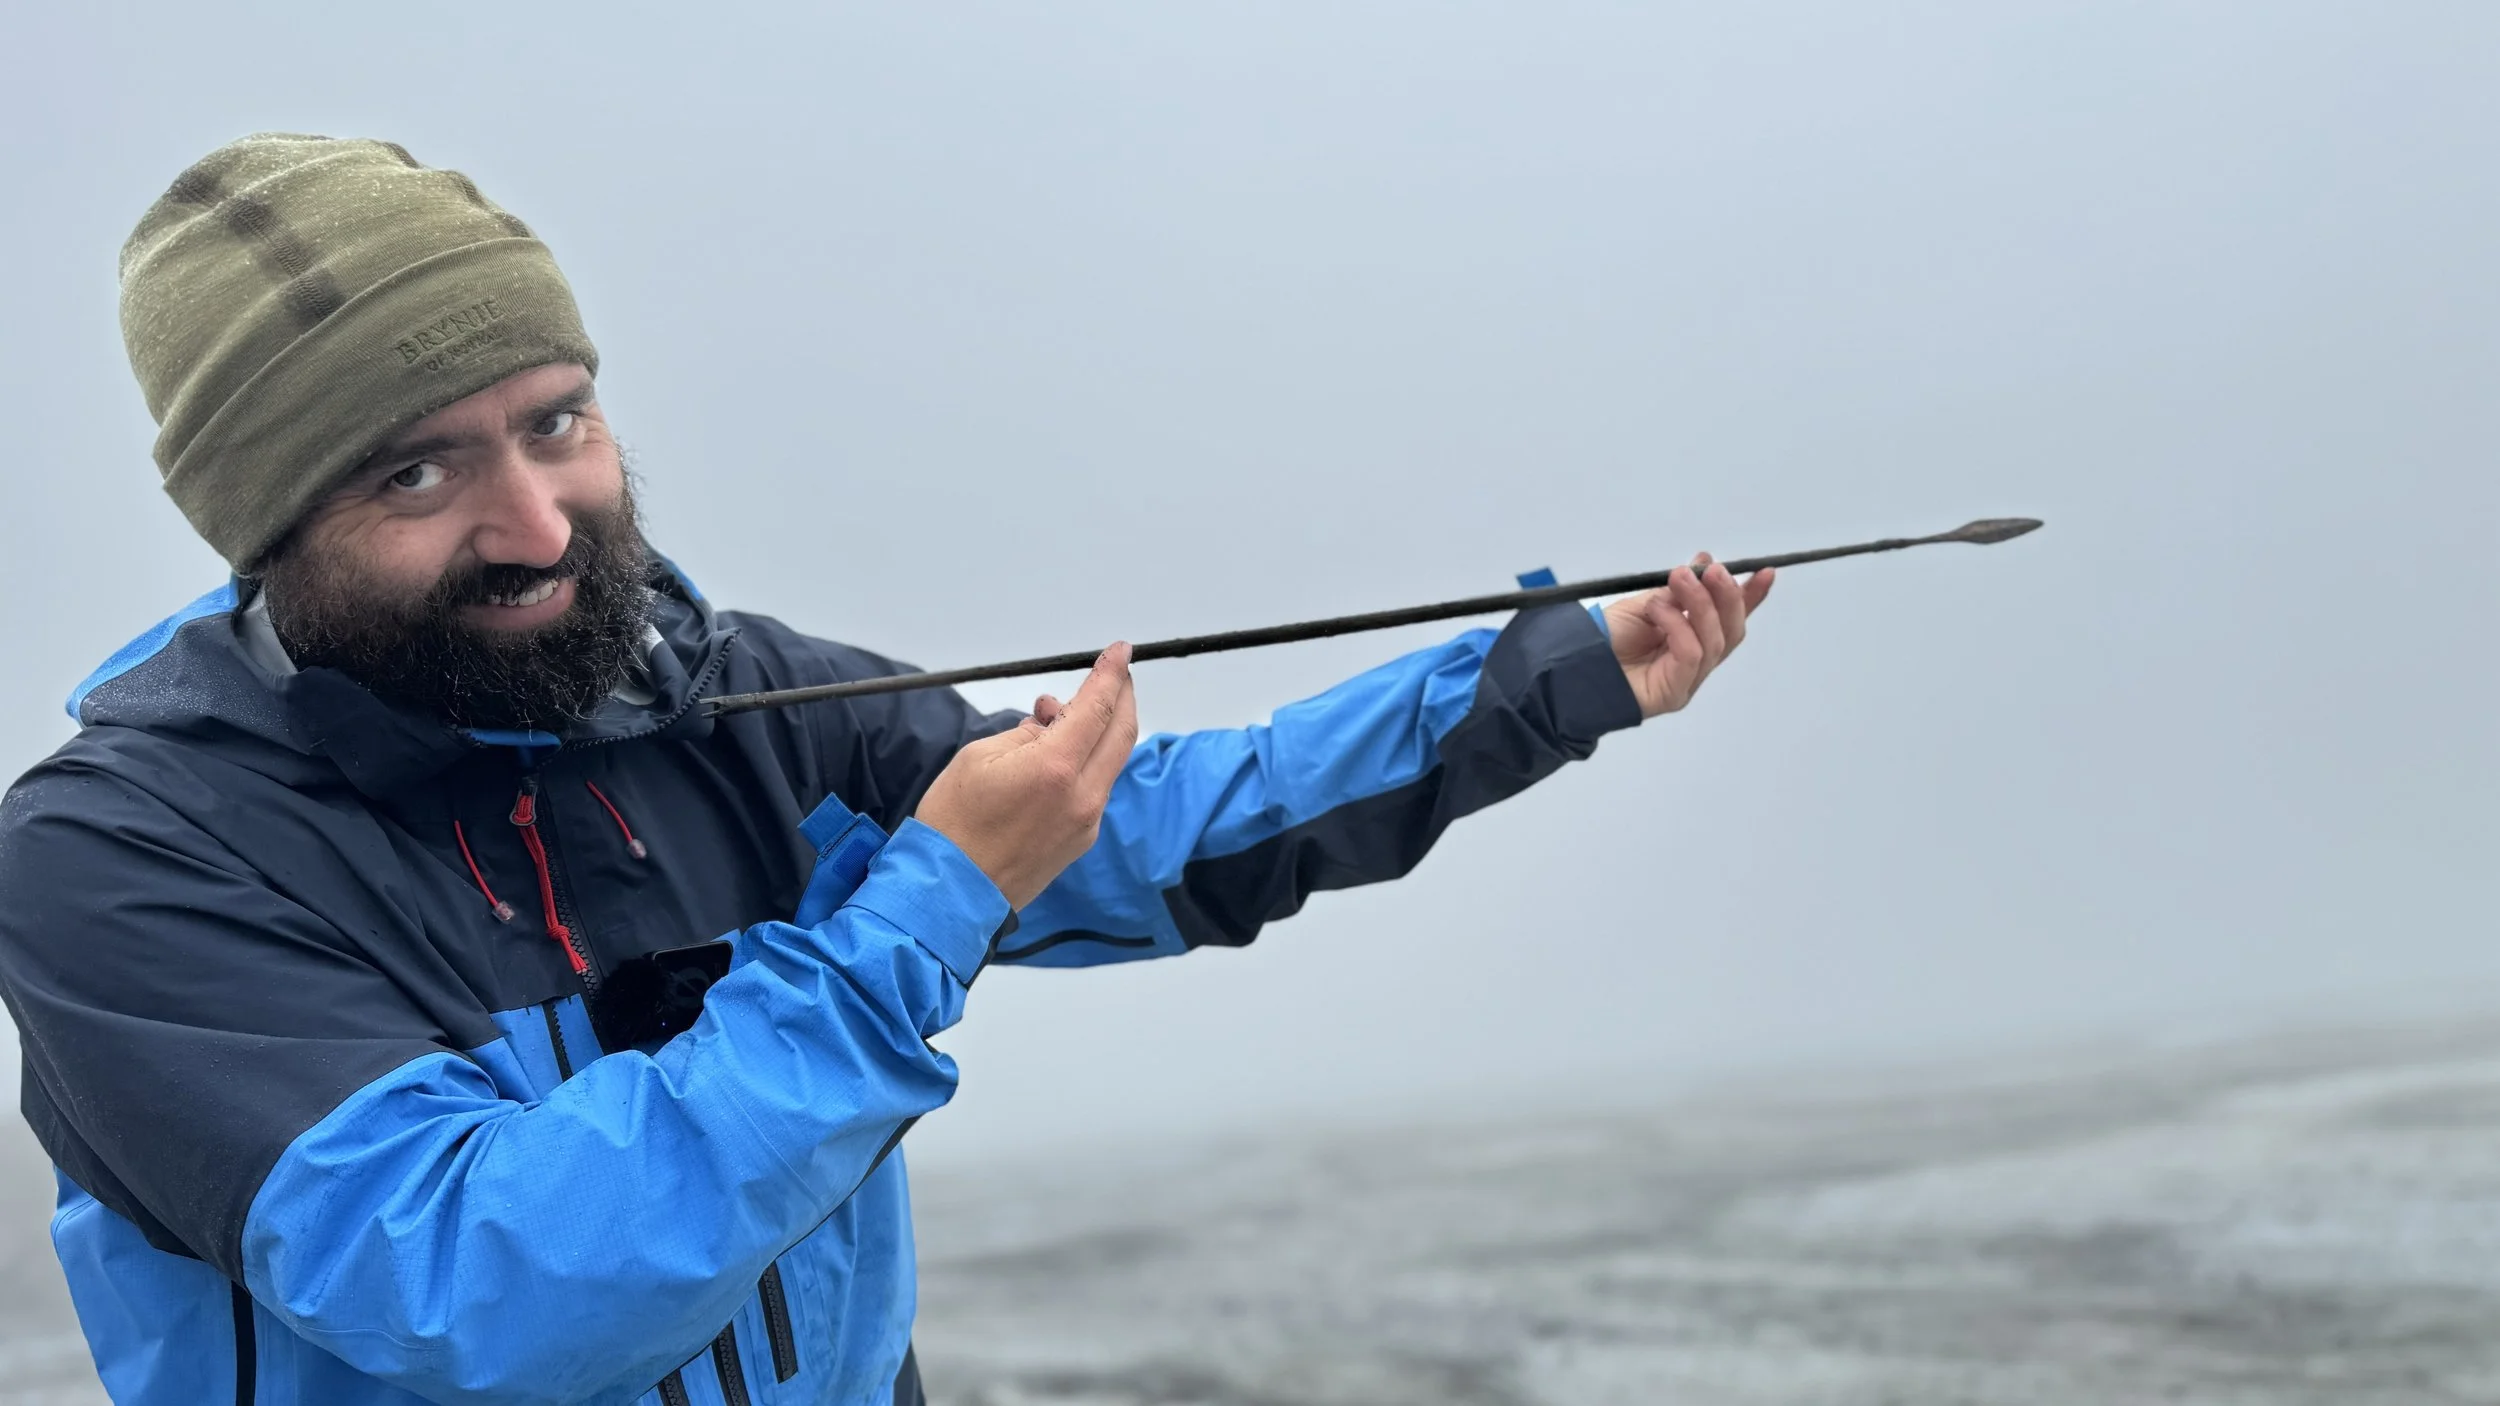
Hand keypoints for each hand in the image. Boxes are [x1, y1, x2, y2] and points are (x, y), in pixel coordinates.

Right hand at [914, 643, 1139, 907]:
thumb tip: (1052, 722)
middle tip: (1114, 673)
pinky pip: (1096, 787)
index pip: (1099, 708)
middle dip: (1122, 697)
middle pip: (1121, 734)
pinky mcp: (1081, 841)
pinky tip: (1058, 752)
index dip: (1112, 674)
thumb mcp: (978, 758)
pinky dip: (1088, 760)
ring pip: (1110, 761)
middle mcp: (1083, 797)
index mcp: (1056, 769)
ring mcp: (1086, 823)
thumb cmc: (953, 825)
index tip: (1120, 651)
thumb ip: (1025, 733)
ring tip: (1058, 713)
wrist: (951, 895)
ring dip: (1099, 730)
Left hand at [1603, 553, 1773, 717]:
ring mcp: (1688, 679)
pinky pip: (1692, 653)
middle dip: (1729, 597)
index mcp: (1692, 638)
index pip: (1730, 618)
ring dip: (1700, 604)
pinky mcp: (1676, 692)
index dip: (1750, 597)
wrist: (1573, 666)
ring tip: (1678, 579)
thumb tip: (1704, 563)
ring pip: (1715, 640)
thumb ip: (1677, 591)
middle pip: (1732, 631)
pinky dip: (1679, 625)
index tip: (1765, 571)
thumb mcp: (1645, 604)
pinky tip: (1658, 610)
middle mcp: (1696, 660)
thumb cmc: (1606, 638)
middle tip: (1713, 571)